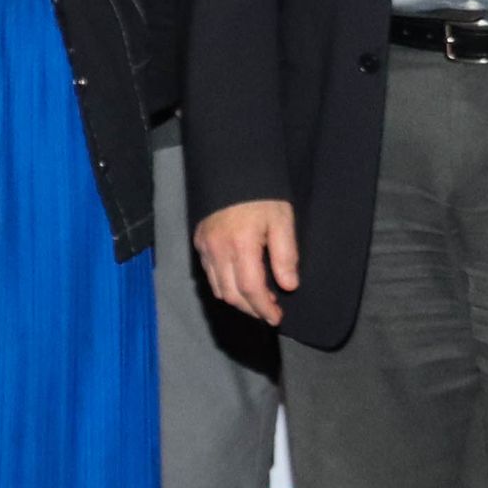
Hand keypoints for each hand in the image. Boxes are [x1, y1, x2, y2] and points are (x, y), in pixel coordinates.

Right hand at [193, 200, 300, 325]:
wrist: (232, 170)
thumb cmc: (262, 195)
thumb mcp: (282, 220)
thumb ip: (285, 255)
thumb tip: (288, 286)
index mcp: (241, 245)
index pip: (251, 289)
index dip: (264, 308)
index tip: (276, 317)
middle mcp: (218, 250)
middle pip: (232, 295)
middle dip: (251, 309)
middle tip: (269, 311)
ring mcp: (205, 247)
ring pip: (218, 288)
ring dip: (238, 300)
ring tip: (257, 299)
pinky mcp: (199, 242)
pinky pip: (210, 275)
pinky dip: (225, 286)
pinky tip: (240, 282)